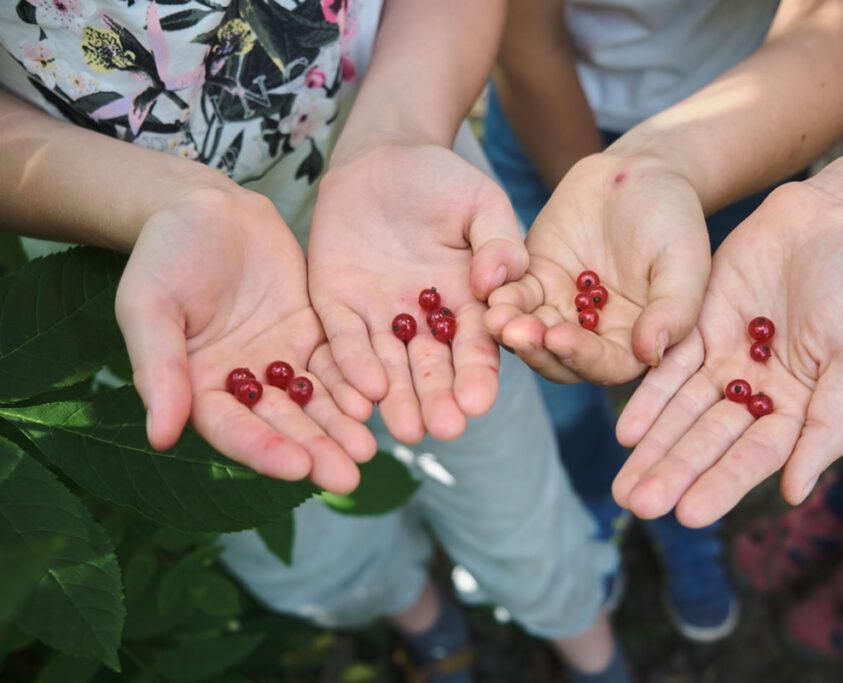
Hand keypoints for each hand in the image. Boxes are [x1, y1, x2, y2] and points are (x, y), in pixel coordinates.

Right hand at [115, 188, 375, 492]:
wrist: (206, 208)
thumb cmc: (164, 255)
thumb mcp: (149, 306)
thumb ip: (160, 369)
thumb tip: (159, 436)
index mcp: (197, 387)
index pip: (233, 429)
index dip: (265, 448)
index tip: (298, 468)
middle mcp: (243, 384)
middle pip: (283, 425)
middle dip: (316, 450)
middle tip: (350, 477)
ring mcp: (279, 360)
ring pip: (314, 401)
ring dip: (340, 425)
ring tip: (368, 448)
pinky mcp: (310, 334)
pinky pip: (335, 362)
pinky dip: (353, 381)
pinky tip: (375, 397)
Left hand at [307, 144, 526, 442]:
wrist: (381, 156)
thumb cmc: (442, 180)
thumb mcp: (482, 203)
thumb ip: (499, 241)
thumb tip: (496, 280)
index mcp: (466, 302)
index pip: (475, 345)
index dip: (477, 374)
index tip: (480, 402)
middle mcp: (423, 320)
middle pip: (432, 367)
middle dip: (438, 398)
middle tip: (445, 430)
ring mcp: (378, 316)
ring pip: (388, 365)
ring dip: (398, 398)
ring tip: (406, 431)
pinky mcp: (336, 305)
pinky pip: (342, 339)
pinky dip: (352, 364)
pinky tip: (365, 391)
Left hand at [485, 153, 710, 383]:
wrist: (642, 173)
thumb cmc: (674, 219)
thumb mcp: (684, 260)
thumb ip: (673, 309)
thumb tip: (650, 354)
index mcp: (634, 340)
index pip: (606, 364)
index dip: (582, 357)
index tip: (559, 339)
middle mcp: (595, 334)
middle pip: (560, 358)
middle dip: (536, 348)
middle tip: (515, 333)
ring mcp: (563, 309)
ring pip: (532, 332)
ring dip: (512, 329)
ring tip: (496, 317)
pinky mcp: (537, 281)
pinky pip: (516, 297)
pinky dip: (503, 298)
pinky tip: (491, 293)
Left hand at [613, 184, 842, 526]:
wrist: (835, 221)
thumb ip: (829, 426)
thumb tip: (793, 493)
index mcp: (800, 409)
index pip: (755, 456)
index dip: (722, 485)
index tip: (688, 516)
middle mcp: (758, 394)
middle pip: (709, 441)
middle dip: (674, 473)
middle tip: (638, 506)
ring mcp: (726, 362)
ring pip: (682, 412)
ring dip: (653, 448)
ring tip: (624, 486)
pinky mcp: (699, 329)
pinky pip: (668, 369)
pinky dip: (648, 399)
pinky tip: (625, 432)